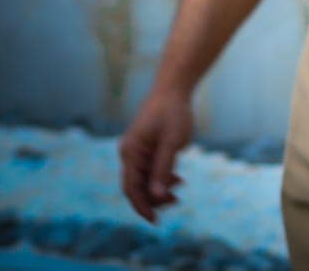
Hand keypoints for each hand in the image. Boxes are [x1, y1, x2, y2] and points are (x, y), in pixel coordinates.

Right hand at [119, 90, 192, 222]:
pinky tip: (177, 180)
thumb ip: (163, 168)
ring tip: (179, 190)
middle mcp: (129, 153)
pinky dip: (161, 177)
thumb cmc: (173, 112)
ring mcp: (136, 150)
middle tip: (176, 202)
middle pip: (136, 186)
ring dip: (159, 189)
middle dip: (153, 198)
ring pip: (144, 179)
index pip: (131, 188)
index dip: (142, 206)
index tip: (155, 219)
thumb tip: (157, 195)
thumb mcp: (172, 141)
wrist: (173, 89)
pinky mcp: (145, 148)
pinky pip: (149, 170)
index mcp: (131, 152)